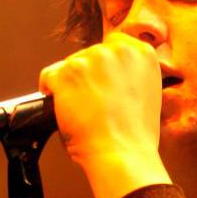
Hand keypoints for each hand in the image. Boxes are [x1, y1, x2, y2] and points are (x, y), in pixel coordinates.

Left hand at [39, 32, 170, 197]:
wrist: (121, 154)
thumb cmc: (135, 134)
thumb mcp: (147, 92)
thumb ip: (132, 74)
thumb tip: (114, 74)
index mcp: (142, 53)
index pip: (115, 43)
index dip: (105, 64)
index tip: (102, 77)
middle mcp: (118, 50)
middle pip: (91, 53)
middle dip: (88, 74)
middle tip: (93, 100)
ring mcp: (92, 59)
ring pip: (70, 65)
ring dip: (71, 84)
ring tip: (81, 108)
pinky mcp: (68, 72)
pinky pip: (49, 77)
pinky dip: (51, 92)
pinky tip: (64, 107)